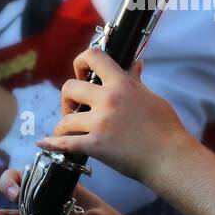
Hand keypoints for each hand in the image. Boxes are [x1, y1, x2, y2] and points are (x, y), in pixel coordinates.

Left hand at [36, 47, 191, 182]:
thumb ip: (136, 81)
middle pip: (69, 87)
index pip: (94, 57)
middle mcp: (108, 100)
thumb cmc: (166, 128)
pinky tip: (44, 143)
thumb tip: (135, 64)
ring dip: (62, 124)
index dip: (81, 61)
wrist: (170, 157)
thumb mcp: (152, 97)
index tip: (81, 73)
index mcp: (122, 84)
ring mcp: (100, 123)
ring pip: (65, 118)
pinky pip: (65, 143)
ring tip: (66, 130)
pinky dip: (52, 143)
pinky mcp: (96, 146)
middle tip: (72, 107)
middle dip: (66, 98)